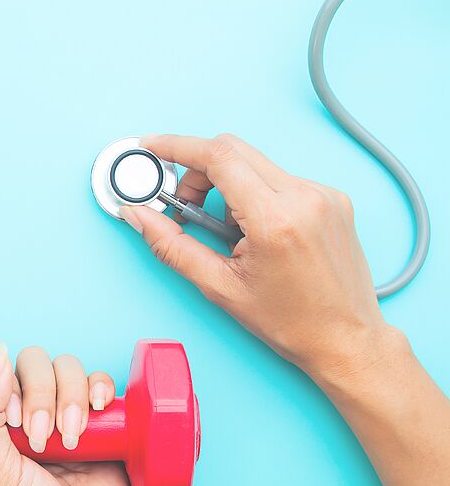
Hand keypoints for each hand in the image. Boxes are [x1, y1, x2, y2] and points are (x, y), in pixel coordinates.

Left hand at [0, 343, 138, 485]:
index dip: (5, 384)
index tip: (13, 421)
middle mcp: (30, 415)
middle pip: (33, 364)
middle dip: (41, 395)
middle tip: (42, 439)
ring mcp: (68, 417)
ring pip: (68, 368)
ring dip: (71, 398)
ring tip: (71, 442)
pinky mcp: (104, 424)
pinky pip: (102, 383)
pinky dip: (102, 387)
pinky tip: (99, 410)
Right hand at [119, 133, 400, 380]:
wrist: (345, 339)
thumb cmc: (291, 322)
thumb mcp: (220, 287)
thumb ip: (172, 246)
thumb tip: (140, 216)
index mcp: (276, 219)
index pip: (218, 157)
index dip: (177, 146)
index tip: (152, 147)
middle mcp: (305, 197)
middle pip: (234, 151)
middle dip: (197, 170)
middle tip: (184, 205)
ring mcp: (324, 194)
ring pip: (255, 164)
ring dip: (227, 185)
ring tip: (226, 231)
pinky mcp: (333, 198)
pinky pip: (279, 178)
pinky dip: (254, 194)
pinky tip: (254, 231)